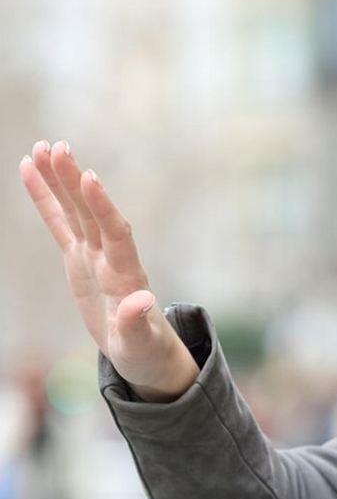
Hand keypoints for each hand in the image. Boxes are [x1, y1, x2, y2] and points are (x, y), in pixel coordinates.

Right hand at [20, 140, 198, 400]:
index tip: (89, 177)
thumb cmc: (144, 349)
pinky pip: (59, 223)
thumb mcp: (139, 343)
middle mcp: (110, 257)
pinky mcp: (78, 258)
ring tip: (42, 147)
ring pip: (74, 211)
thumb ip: (136, 323)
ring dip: (58, 180)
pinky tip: (29, 169)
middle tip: (57, 147)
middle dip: (73, 181)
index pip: (115, 233)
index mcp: (125, 275)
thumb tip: (142, 302)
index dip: (103, 206)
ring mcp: (93, 254)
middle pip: (91, 213)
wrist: (143, 351)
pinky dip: (46, 198)